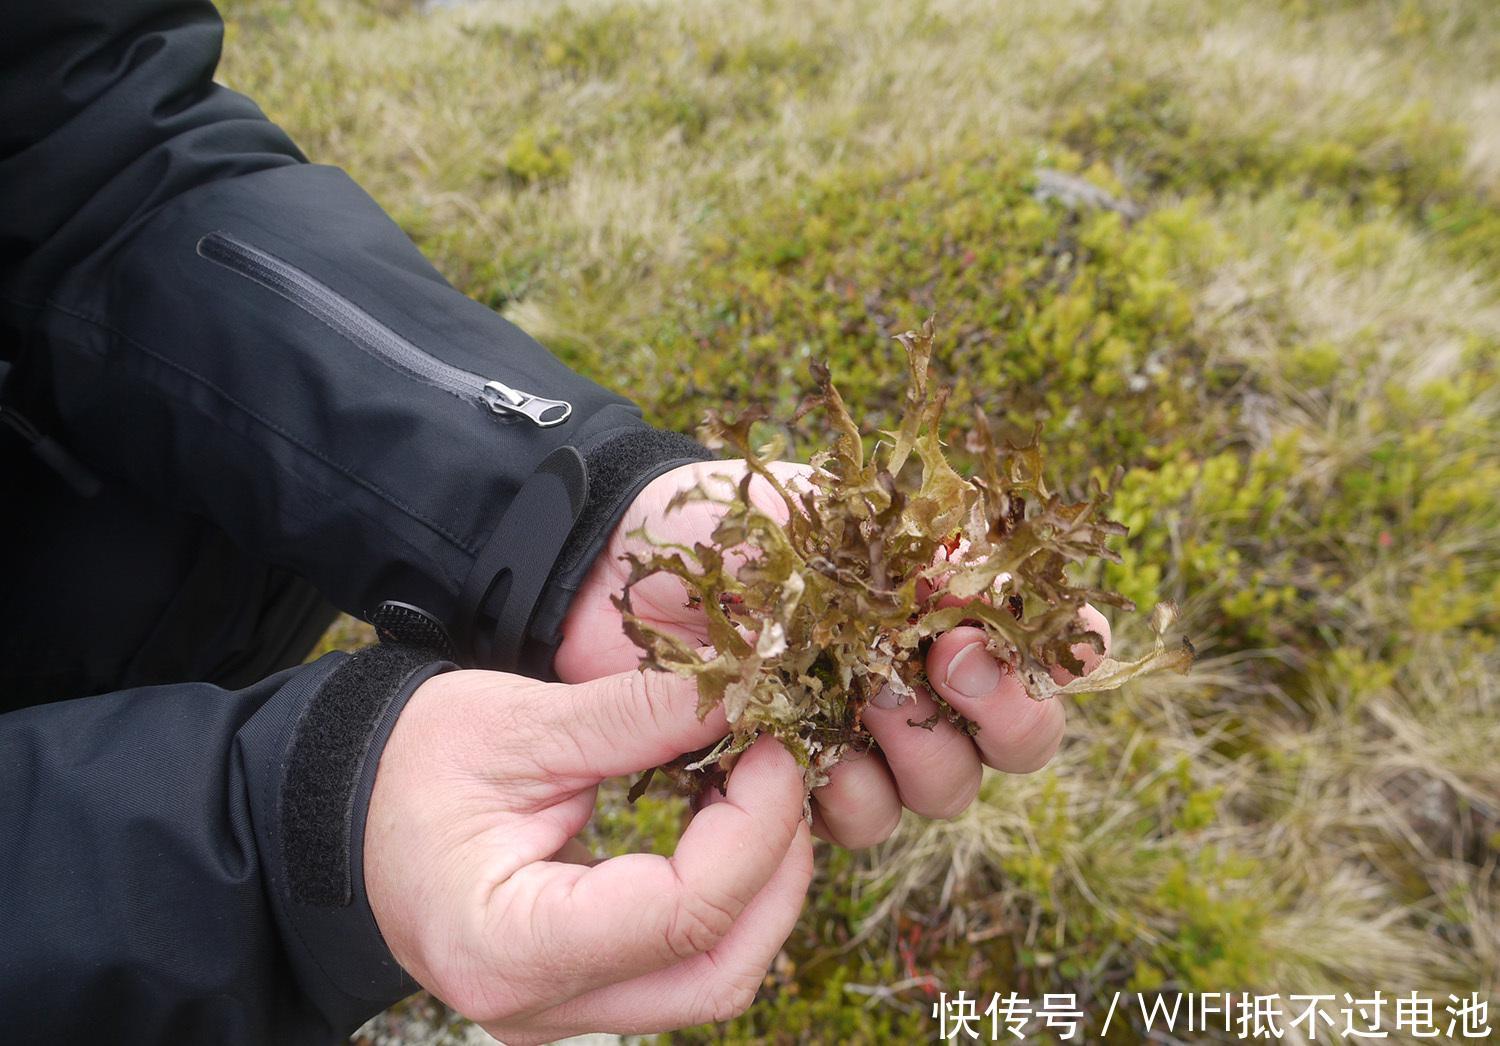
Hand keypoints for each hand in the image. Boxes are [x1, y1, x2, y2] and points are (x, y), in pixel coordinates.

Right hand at [364, 667, 812, 1043]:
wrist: (351, 807)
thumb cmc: (413, 763)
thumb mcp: (521, 725)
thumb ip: (638, 717)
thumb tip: (745, 693)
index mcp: (506, 947)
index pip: (681, 914)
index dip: (754, 829)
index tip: (777, 747)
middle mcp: (535, 1008)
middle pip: (716, 970)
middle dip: (775, 866)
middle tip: (786, 769)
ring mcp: (561, 1013)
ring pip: (712, 980)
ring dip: (762, 888)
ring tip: (764, 794)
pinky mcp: (581, 994)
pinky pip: (685, 967)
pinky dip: (727, 900)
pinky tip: (730, 829)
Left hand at [557, 461, 1109, 848]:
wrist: (630, 560)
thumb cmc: (739, 520)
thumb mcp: (826, 508)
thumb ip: (908, 540)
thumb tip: (987, 574)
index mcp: (950, 607)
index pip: (1050, 647)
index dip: (1059, 654)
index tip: (1020, 633)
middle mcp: (928, 685)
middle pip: (1019, 740)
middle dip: (1000, 711)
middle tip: (946, 663)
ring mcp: (871, 742)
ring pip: (944, 790)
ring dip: (920, 754)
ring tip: (863, 698)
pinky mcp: (804, 783)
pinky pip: (859, 820)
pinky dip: (844, 791)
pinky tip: (806, 751)